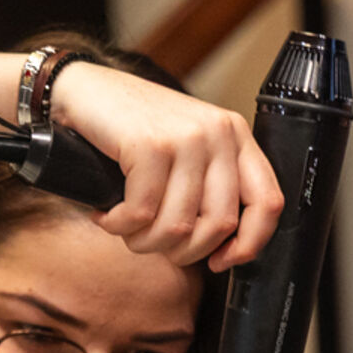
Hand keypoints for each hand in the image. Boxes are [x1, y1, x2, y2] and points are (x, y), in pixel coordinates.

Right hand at [50, 64, 283, 271]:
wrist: (84, 91)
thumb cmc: (132, 130)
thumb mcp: (187, 155)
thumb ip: (209, 190)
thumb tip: (220, 252)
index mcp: (235, 138)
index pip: (268, 203)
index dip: (248, 245)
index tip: (219, 261)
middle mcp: (218, 134)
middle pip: (219, 225)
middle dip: (181, 251)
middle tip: (153, 241)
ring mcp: (185, 137)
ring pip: (178, 227)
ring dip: (143, 241)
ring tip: (125, 226)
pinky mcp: (149, 145)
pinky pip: (140, 214)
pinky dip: (117, 225)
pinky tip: (107, 215)